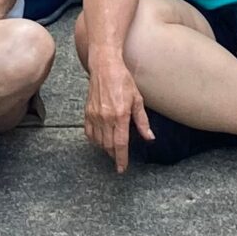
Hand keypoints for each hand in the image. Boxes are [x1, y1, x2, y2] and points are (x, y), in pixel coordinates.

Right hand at [83, 59, 152, 173]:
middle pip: (108, 145)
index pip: (120, 143)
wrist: (105, 67)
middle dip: (114, 155)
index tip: (122, 168)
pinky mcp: (87, 112)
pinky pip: (89, 133)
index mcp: (120, 115)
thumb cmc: (123, 80)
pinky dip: (95, 140)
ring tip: (112, 150)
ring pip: (98, 141)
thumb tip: (149, 137)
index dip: (121, 158)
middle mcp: (105, 117)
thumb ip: (142, 121)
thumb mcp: (138, 100)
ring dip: (105, 149)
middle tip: (119, 160)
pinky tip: (101, 140)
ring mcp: (94, 115)